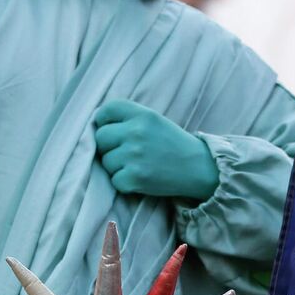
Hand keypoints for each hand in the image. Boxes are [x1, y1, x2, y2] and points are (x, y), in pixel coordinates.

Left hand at [93, 100, 218, 200]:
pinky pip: (115, 180)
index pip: (106, 110)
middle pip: (101, 138)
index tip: (113, 131)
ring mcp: (135, 156)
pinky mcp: (135, 178)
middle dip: (109, 147)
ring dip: (117, 167)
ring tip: (138, 166)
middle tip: (128, 153)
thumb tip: (96, 126)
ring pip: (106, 161)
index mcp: (142, 115)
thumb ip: (129, 119)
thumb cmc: (174, 145)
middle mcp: (136, 132)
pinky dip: (125, 183)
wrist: (198, 168)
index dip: (105, 122)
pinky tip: (140, 178)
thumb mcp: (155, 121)